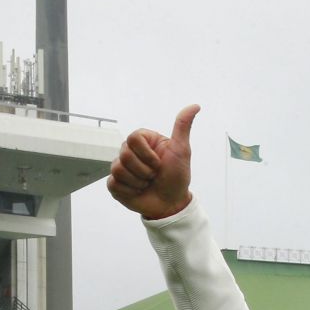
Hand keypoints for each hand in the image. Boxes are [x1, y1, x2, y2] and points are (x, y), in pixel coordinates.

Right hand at [108, 104, 197, 220]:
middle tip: (154, 175)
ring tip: (147, 184)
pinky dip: (130, 191)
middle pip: (124, 155)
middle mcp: (129, 151)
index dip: (147, 155)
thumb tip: (195, 105)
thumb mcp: (182, 151)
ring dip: (138, 182)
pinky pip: (114, 183)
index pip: (133, 138)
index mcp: (142, 140)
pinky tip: (138, 191)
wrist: (171, 203)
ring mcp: (120, 168)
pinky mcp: (114, 184)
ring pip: (118, 170)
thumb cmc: (177, 176)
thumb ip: (183, 127)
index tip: (159, 163)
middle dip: (144, 171)